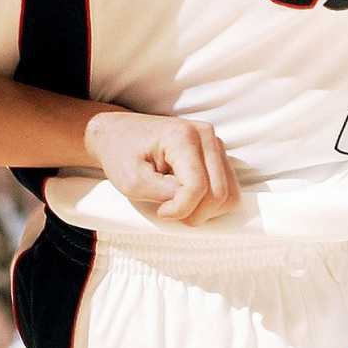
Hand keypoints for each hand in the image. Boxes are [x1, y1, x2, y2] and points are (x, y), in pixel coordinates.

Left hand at [87, 110, 239, 225]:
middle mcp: (206, 136)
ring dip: (205, 210)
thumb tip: (192, 205)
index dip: (180, 209)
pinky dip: (209, 202)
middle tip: (168, 210)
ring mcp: (215, 144)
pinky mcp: (217, 155)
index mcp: (183, 137)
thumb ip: (164, 194)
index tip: (160, 211)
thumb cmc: (121, 153)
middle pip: (220, 193)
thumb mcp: (132, 180)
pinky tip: (187, 196)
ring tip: (178, 203)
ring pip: (229, 194)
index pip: (197, 187)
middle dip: (195, 213)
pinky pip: (227, 189)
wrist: (118, 133)